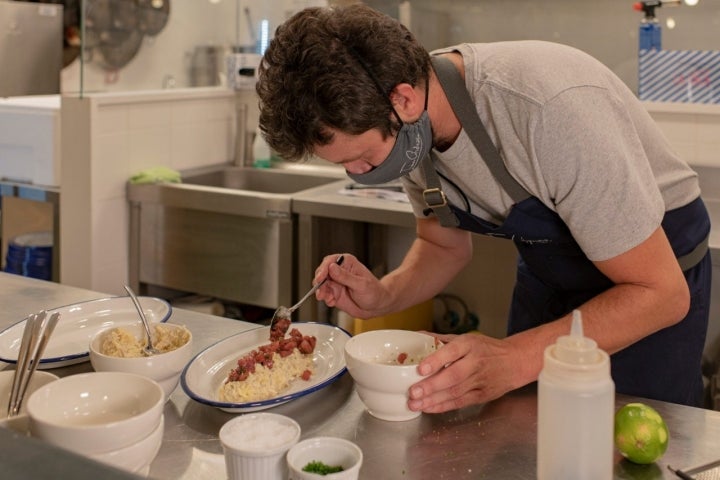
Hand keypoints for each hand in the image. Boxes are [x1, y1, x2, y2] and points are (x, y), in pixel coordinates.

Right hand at [314, 253, 391, 317]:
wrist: (377, 306)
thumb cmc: (374, 292)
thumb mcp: (361, 284)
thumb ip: (346, 277)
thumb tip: (332, 268)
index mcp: (347, 263)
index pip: (330, 261)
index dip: (323, 269)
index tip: (320, 278)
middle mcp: (339, 271)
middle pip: (322, 272)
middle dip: (319, 282)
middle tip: (321, 292)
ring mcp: (336, 282)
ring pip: (321, 284)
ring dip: (321, 292)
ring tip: (327, 298)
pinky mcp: (334, 293)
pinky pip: (324, 294)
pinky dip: (325, 299)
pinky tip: (332, 302)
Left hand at [407, 332, 523, 412]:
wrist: (514, 362)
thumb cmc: (485, 349)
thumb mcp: (466, 338)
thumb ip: (441, 340)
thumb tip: (416, 336)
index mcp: (470, 344)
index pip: (453, 351)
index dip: (437, 360)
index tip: (420, 368)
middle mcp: (476, 362)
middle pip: (453, 376)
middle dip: (432, 386)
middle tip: (413, 392)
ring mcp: (480, 380)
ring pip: (455, 392)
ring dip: (433, 400)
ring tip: (414, 404)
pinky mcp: (482, 395)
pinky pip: (461, 402)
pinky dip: (443, 406)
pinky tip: (428, 408)